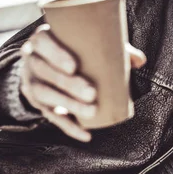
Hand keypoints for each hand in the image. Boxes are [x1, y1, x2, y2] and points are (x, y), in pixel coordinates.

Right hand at [20, 24, 146, 141]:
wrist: (47, 63)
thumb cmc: (74, 50)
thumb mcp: (88, 44)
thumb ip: (114, 49)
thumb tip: (140, 60)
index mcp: (42, 40)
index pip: (42, 42)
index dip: (55, 54)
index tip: (74, 66)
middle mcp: (33, 60)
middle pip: (45, 71)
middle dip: (68, 84)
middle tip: (91, 93)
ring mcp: (32, 82)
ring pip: (45, 95)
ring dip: (68, 105)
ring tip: (91, 111)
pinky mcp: (38, 103)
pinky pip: (51, 116)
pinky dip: (69, 126)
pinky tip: (85, 134)